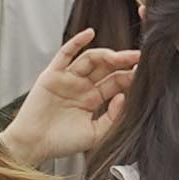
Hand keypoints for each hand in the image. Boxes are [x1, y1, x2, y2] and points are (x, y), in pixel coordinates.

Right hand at [1, 34, 139, 166]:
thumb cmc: (62, 143)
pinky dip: (76, 42)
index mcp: (92, 99)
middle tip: (140, 57)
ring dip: (106, 54)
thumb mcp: (95, 134)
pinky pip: (65, 54)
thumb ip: (112, 117)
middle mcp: (81, 86)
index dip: (130, 76)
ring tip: (120, 56)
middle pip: (106, 68)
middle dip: (123, 61)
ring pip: (90, 59)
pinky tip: (90, 33)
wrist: (33, 145)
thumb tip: (123, 96)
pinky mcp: (52, 75)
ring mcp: (67, 79)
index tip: (146, 72)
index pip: (115, 82)